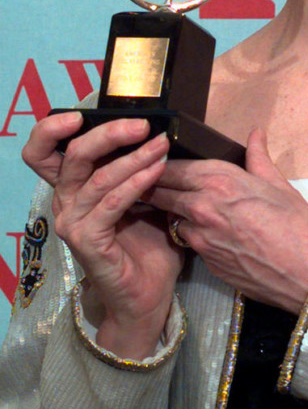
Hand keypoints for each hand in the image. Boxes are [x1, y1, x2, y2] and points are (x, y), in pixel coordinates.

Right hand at [22, 113, 183, 358]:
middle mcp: (66, 202)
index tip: (81, 112)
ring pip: (97, 177)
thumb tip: (159, 134)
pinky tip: (157, 171)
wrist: (148, 296)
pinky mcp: (87, 241)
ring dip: (133, 157)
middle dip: (109, 133)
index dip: (53, 128)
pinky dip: (136, 183)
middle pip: (74, 154)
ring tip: (161, 146)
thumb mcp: (147, 199)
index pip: (45, 152)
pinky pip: (112, 203)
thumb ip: (142, 169)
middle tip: (142, 125)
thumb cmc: (148, 246)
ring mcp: (74, 222)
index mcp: (74, 189)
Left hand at [146, 128, 307, 313]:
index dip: (161, 163)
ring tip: (182, 205)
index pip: (172, 167)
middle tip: (152, 180)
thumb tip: (256, 134)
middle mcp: (202, 206)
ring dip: (172, 210)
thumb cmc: (300, 227)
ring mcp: (200, 237)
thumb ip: (259, 158)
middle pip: (160, 191)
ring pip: (170, 217)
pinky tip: (206, 232)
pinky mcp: (204, 261)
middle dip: (154, 185)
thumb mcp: (280, 186)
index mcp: (221, 181)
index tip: (159, 160)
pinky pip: (188, 240)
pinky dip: (191, 233)